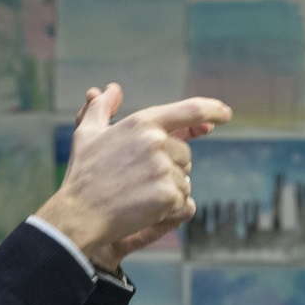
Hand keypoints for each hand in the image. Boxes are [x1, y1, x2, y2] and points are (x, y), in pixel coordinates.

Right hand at [35, 83, 231, 270]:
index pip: (191, 110)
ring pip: (185, 178)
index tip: (225, 114)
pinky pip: (182, 200)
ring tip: (138, 193)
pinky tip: (143, 207)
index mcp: (143, 122)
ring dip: (168, 187)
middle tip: (138, 178)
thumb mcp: (87, 134)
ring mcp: (164, 169)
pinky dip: (167, 207)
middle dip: (169, 166)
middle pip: (185, 153)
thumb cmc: (84, 174)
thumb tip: (111, 89)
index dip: (212, 110)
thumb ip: (102, 108)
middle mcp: (157, 142)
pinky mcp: (168, 196)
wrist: (80, 214)